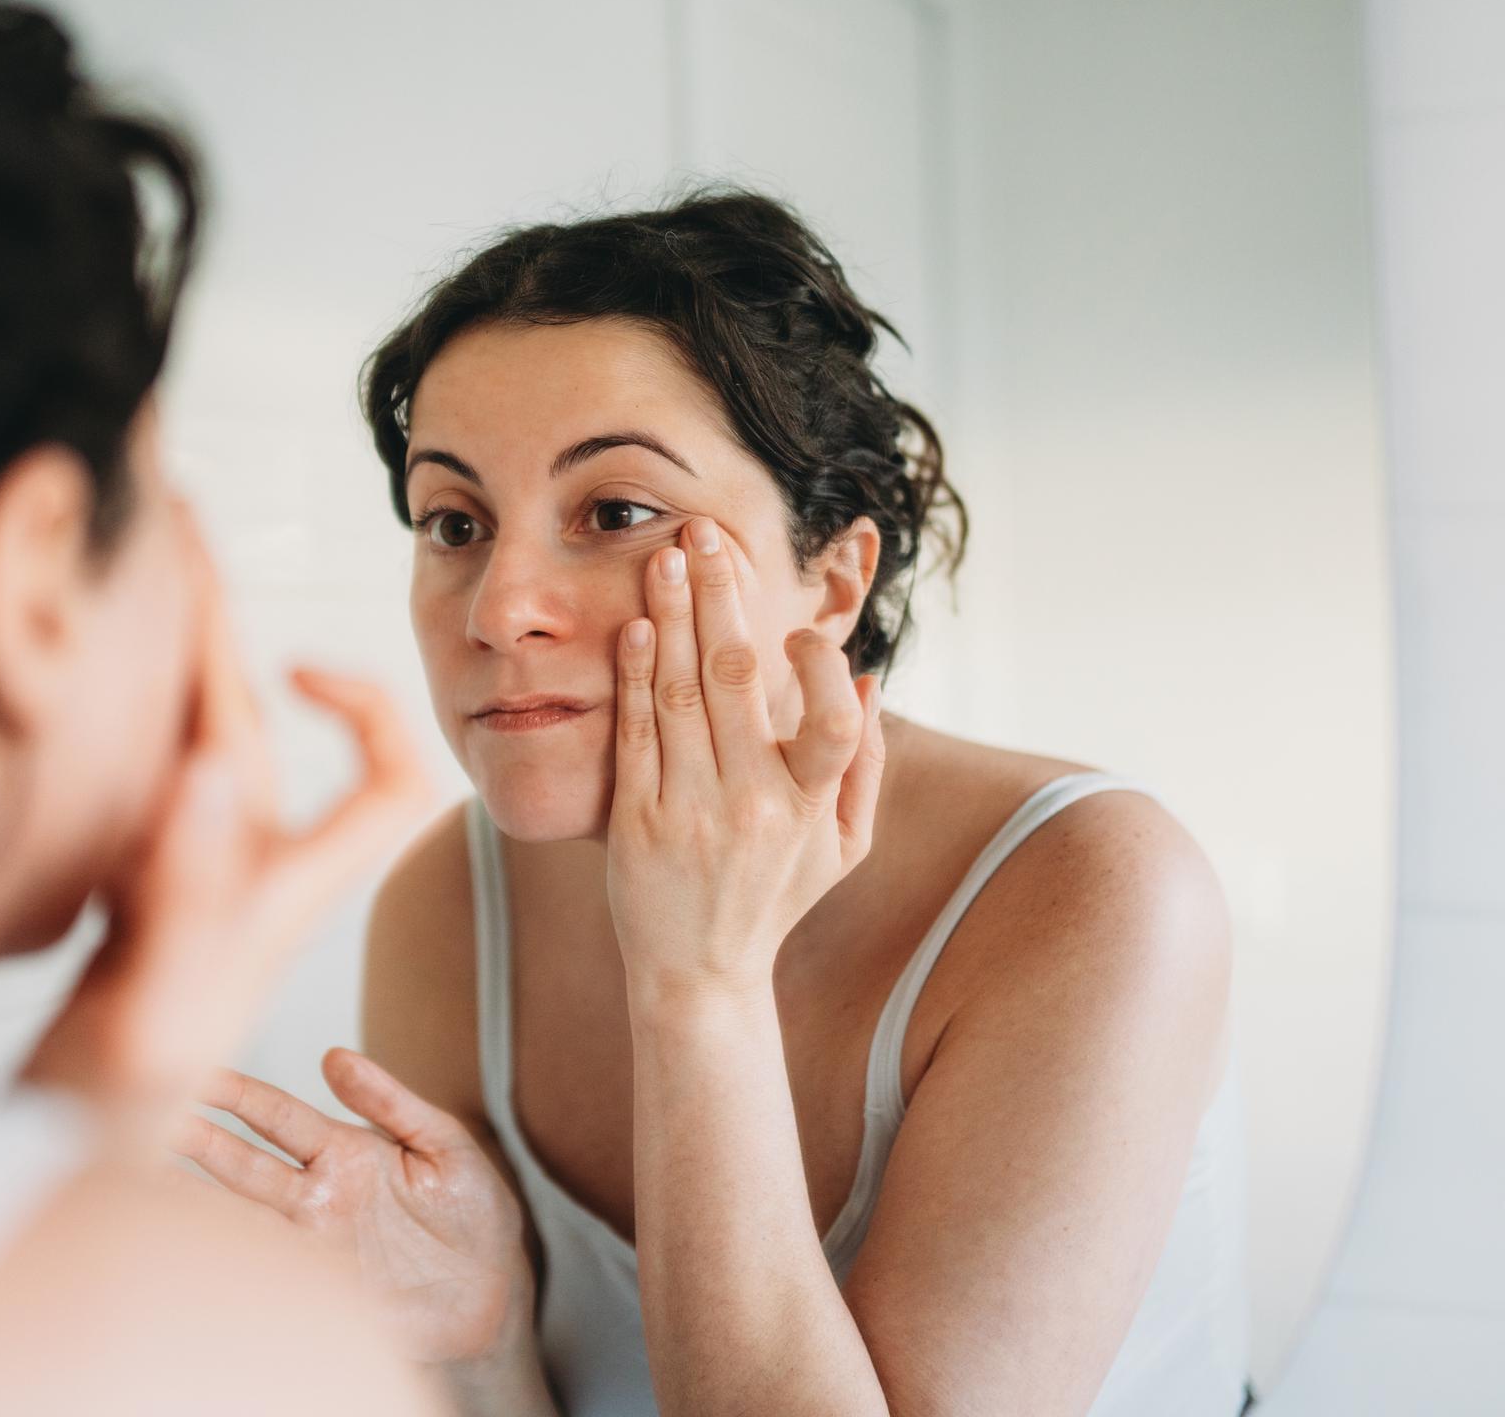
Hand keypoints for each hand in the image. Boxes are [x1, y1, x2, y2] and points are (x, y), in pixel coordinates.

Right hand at [22, 518, 432, 1148]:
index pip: (389, 789)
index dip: (374, 713)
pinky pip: (136, 771)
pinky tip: (76, 672)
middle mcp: (239, 867)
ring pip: (191, 736)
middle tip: (176, 520)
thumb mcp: (153, 1001)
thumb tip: (210, 766)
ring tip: (137, 559)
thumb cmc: (111, 1104)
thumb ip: (184, 891)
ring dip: (170, 649)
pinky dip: (118, 709)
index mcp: (280, 889)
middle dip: (220, 622)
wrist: (48, 1156)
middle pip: (253, 723)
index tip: (300, 663)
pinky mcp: (120, 885)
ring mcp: (178, 874)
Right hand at [176, 1049, 532, 1365]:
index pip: (275, 1115)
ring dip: (195, 1201)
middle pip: (240, 1164)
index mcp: (342, 1151)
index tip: (194, 1070)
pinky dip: (233, 1260)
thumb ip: (393, 1101)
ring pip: (242, 1218)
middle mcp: (316, 1196)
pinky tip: (198, 1247)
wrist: (497, 1292)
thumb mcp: (445, 1145)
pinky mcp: (326, 1292)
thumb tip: (336, 1056)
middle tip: (145, 1115)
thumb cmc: (473, 1215)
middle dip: (194, 1141)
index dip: (235, 1093)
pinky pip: (270, 1273)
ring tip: (144, 1178)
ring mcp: (315, 1245)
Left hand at [606, 517, 887, 998]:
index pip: (831, 724)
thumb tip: (868, 678)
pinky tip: (639, 624)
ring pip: (682, 691)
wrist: (697, 972)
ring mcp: (690, 810)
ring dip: (674, 614)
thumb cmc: (776, 897)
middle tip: (707, 532)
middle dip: (722, 594)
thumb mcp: (842, 849)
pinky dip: (637, 672)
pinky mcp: (637, 818)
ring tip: (667, 555)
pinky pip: (637, 730)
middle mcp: (753, 806)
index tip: (797, 628)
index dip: (817, 668)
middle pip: (738, 680)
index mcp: (810, 808)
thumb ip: (862, 767)